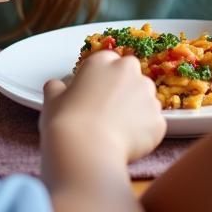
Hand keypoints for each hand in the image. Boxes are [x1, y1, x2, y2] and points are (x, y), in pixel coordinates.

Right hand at [41, 50, 165, 184]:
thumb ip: (57, 87)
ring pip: (146, 100)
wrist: (85, 151)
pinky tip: (128, 145)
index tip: (95, 96)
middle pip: (132, 77)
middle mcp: (129, 71)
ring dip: (136, 112)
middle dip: (125, 91)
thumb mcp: (52, 99)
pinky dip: (144, 134)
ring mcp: (147, 95)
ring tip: (118, 133)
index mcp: (103, 60)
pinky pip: (153, 125)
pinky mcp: (159, 120)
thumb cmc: (65, 122)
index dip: (102, 81)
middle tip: (109, 113)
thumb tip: (56, 86)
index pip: (109, 63)